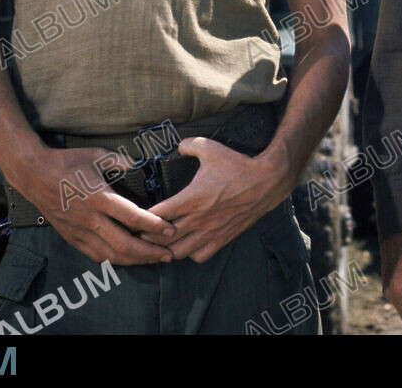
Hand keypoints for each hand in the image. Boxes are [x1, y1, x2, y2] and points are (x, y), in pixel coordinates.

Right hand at [15, 146, 176, 265]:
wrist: (34, 174)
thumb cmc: (68, 162)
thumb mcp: (97, 155)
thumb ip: (120, 161)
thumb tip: (139, 164)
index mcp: (99, 197)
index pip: (132, 216)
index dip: (154, 225)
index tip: (171, 229)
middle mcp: (90, 218)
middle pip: (124, 243)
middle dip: (150, 252)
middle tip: (170, 254)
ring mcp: (80, 231)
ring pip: (111, 254)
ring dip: (136, 260)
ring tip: (154, 259)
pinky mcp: (72, 238)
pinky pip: (96, 255)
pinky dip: (115, 260)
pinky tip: (129, 259)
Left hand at [143, 139, 290, 262]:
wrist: (266, 181)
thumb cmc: (237, 165)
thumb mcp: (211, 147)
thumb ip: (189, 145)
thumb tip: (178, 146)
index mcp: (191, 198)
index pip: (157, 215)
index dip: (142, 218)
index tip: (135, 215)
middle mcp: (198, 219)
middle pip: (162, 238)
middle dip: (148, 236)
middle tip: (140, 231)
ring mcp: (210, 231)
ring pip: (178, 252)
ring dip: (167, 248)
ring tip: (160, 242)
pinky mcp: (222, 238)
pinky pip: (199, 256)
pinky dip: (189, 253)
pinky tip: (187, 243)